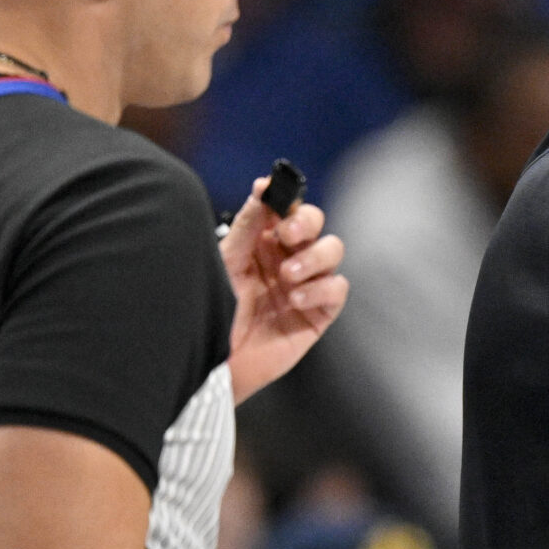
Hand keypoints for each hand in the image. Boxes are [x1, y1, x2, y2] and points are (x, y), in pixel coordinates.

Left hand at [222, 178, 346, 403]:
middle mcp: (286, 259)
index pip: (286, 209)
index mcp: (262, 242)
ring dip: (314, 256)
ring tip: (288, 276)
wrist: (214, 362)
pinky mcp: (318, 314)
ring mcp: (305, 285)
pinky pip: (336, 289)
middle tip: (288, 234)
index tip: (277, 200)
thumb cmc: (212, 313)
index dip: (287, 200)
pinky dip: (320, 289)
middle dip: (305, 222)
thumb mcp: (226, 262)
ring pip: (332, 250)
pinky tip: (296, 300)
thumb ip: (248, 225)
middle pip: (315, 223)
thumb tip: (263, 186)